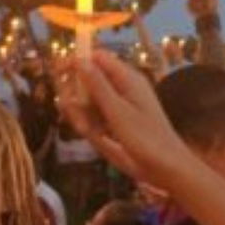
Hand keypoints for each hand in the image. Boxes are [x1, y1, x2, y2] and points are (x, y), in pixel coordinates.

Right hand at [57, 51, 195, 185]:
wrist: (165, 167)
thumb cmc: (146, 138)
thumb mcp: (118, 111)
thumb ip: (98, 85)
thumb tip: (79, 59)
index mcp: (128, 78)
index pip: (97, 57)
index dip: (78, 61)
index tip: (60, 72)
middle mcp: (123, 87)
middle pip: (88, 79)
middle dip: (78, 95)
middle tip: (77, 113)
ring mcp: (119, 104)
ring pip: (88, 100)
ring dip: (83, 115)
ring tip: (95, 132)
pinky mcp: (115, 121)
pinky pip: (94, 116)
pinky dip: (91, 126)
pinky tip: (99, 138)